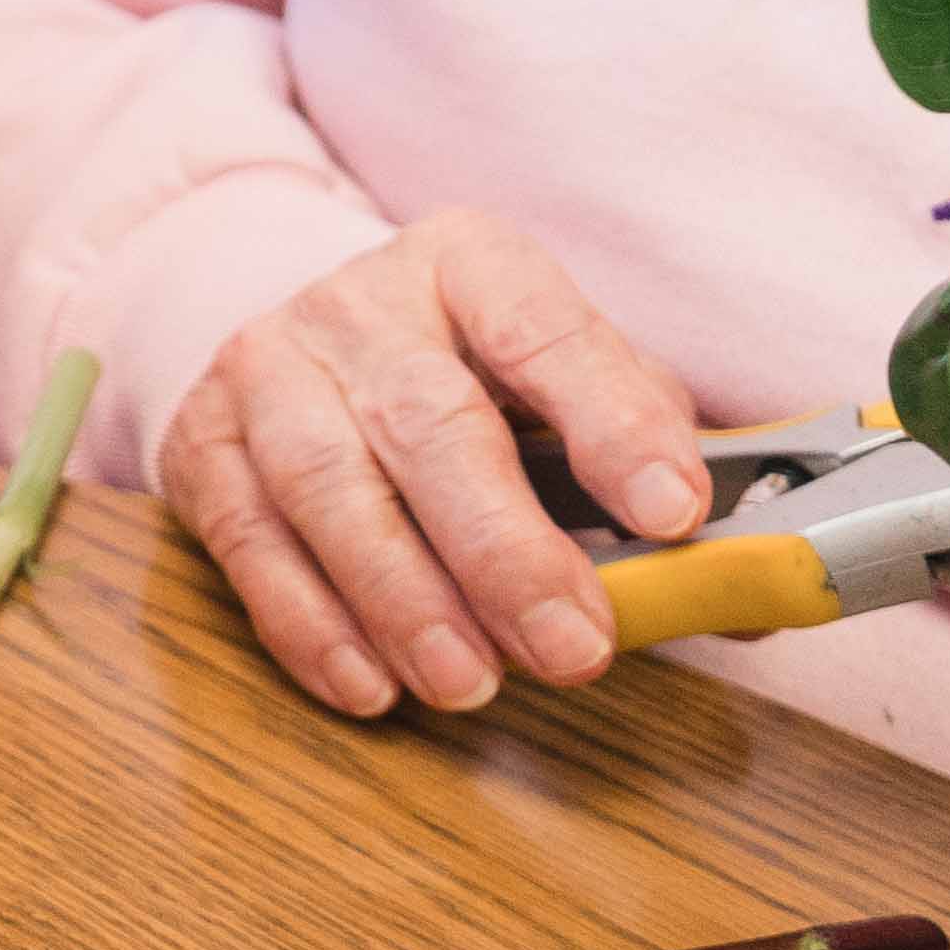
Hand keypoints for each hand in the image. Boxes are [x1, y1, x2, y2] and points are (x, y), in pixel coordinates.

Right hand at [153, 207, 708, 717]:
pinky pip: (247, 539)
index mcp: (472, 264)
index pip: (544, 330)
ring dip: (403, 597)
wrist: (309, 340)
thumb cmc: (469, 378)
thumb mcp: (566, 382)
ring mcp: (267, 366)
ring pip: (325, 483)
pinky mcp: (202, 441)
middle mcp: (359, 303)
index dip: (611, 422)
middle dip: (503, 548)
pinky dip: (309, 621)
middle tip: (573, 647)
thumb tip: (748, 583)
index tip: (671, 516)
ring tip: (470, 684)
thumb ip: (652, 460)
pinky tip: (371, 682)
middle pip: (426, 420)